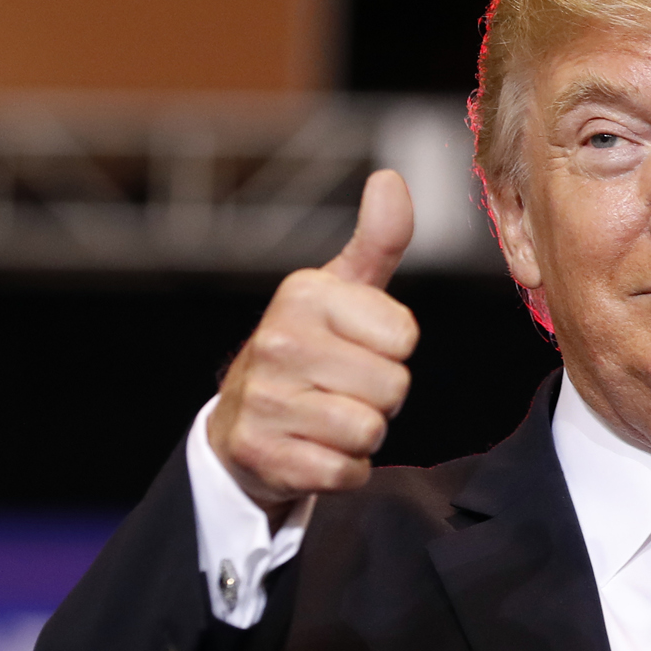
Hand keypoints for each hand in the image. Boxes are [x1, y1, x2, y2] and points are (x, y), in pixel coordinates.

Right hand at [208, 170, 419, 524]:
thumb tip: (391, 178)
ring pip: (370, 430)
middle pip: (393, 387)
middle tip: (343, 387)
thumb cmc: (312, 347)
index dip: (393, 349)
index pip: (404, 337)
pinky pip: (346, 472)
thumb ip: (378, 240)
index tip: (359, 346)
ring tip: (328, 415)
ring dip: (363, 434)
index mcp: (304, 294)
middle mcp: (278, 341)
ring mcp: (265, 399)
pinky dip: (343, 469)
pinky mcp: (262, 453)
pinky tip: (315, 448)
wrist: (245, 420)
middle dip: (380, 395)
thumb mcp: (344, 290)